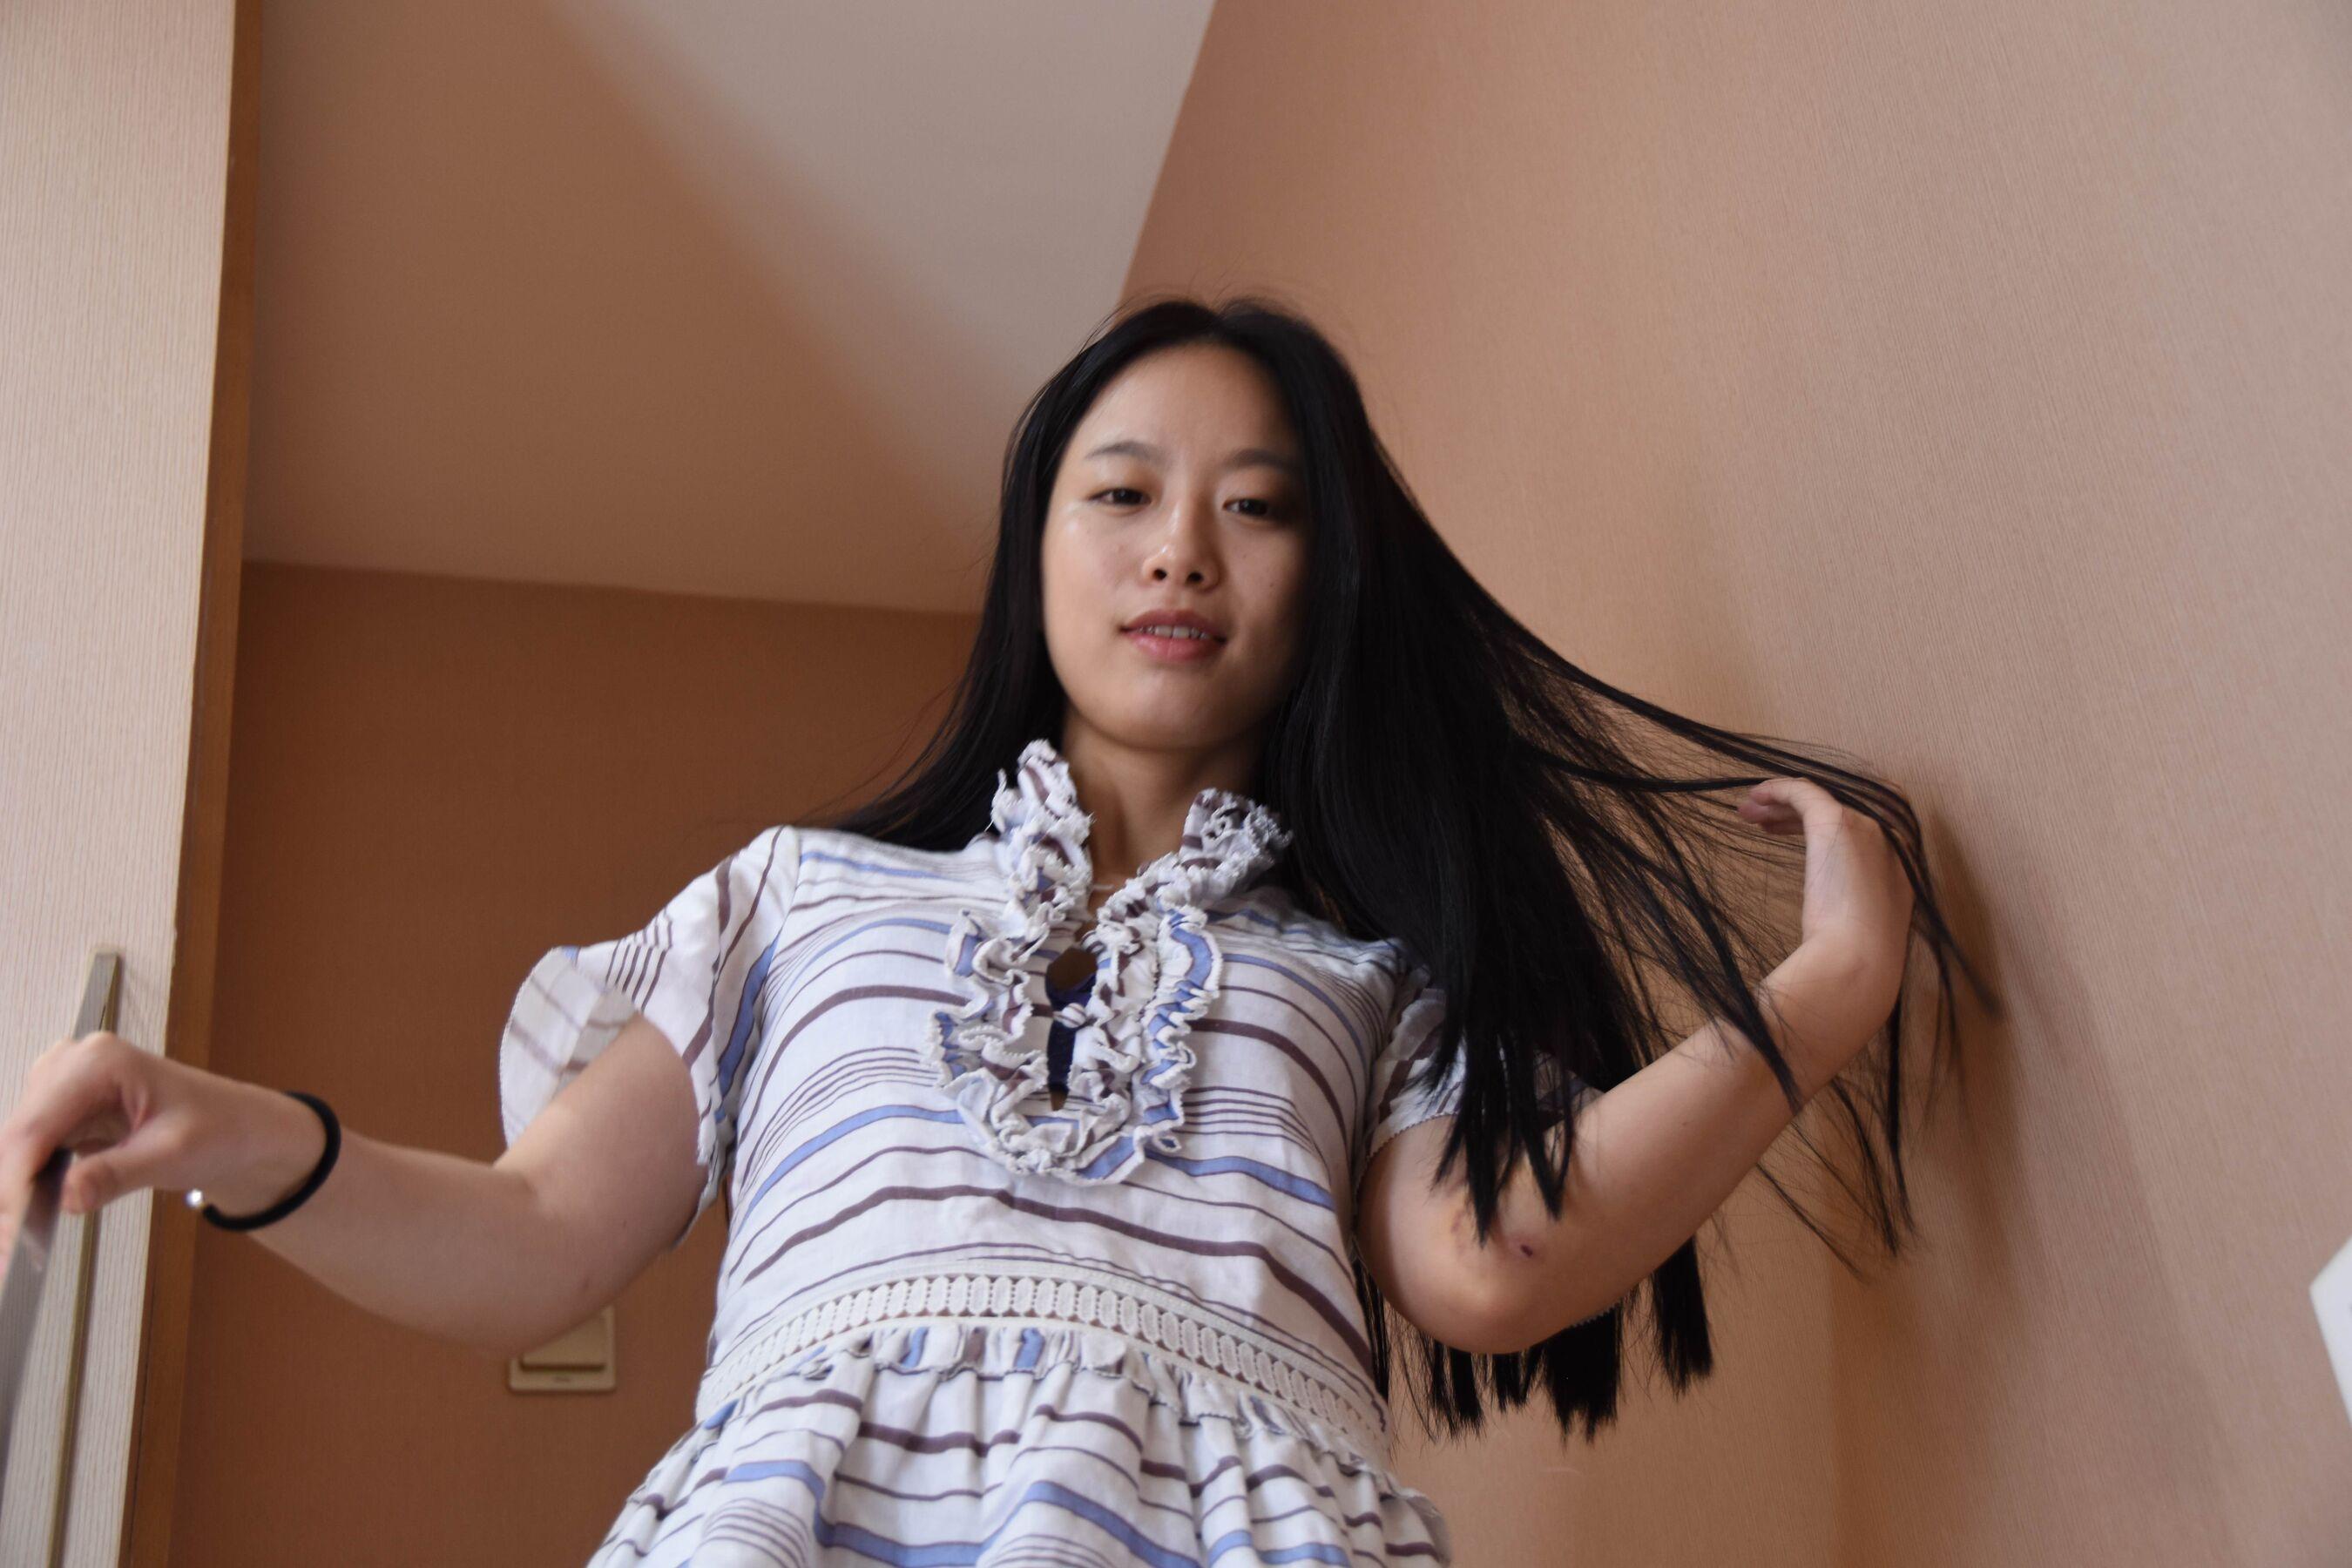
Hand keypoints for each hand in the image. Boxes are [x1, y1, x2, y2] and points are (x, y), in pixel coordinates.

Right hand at [0, 1032, 320, 1254]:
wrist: (238, 1129)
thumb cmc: (219, 1128)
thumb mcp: (174, 1153)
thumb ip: (118, 1173)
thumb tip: (67, 1198)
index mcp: (99, 1061)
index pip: (36, 1126)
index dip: (15, 1180)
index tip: (12, 1227)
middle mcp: (74, 1063)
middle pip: (18, 1137)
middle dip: (12, 1193)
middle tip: (12, 1248)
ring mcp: (64, 1085)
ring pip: (18, 1146)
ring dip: (15, 1192)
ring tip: (17, 1243)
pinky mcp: (63, 1111)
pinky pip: (31, 1151)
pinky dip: (27, 1185)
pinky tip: (30, 1216)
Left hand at [1736, 776, 1915, 1021]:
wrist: (1857, 965)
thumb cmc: (1854, 961)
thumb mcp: (1860, 931)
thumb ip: (1853, 912)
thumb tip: (1828, 918)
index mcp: (1899, 869)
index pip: (1860, 828)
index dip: (1822, 822)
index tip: (1786, 829)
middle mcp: (1890, 841)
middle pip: (1839, 808)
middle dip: (1798, 810)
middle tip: (1763, 820)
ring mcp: (1868, 828)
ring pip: (1819, 798)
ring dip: (1782, 803)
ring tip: (1748, 813)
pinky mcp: (1838, 823)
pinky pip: (1804, 791)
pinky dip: (1778, 790)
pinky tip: (1755, 797)